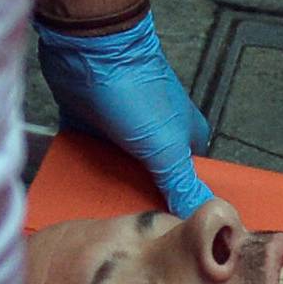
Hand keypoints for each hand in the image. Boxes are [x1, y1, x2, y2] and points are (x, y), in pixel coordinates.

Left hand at [38, 8, 214, 216]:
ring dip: (109, 189)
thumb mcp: (165, 148)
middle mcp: (156, 135)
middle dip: (140, 201)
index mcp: (185, 138)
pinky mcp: (91, 124)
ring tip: (99, 221)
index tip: (169, 235)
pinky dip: (84, 172)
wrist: (90, 49)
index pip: (189, 182)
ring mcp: (122, 130)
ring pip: (119, 171)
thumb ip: (182, 185)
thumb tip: (207, 218)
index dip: (181, 206)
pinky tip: (75, 196)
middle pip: (151, 180)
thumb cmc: (137, 92)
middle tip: (128, 235)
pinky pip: (88, 157)